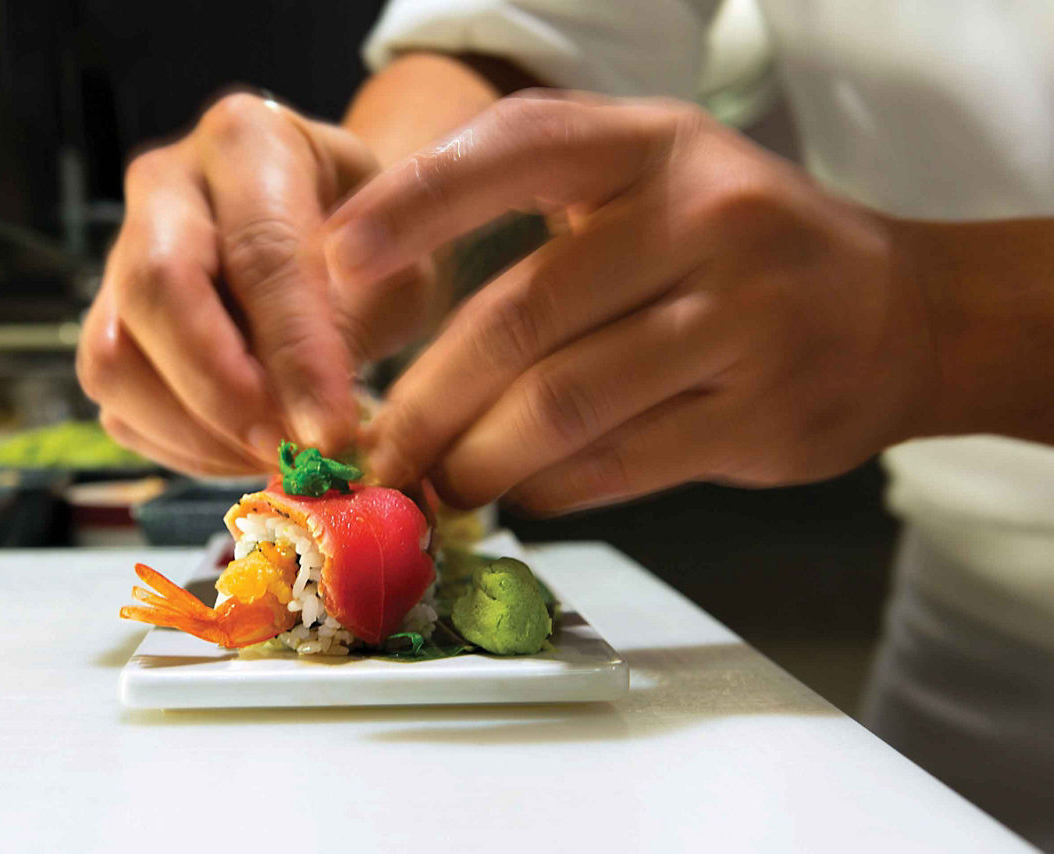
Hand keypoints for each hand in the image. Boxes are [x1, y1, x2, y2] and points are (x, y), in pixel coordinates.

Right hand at [77, 93, 432, 474]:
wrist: (338, 235)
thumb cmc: (377, 246)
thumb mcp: (400, 268)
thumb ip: (357, 324)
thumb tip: (314, 418)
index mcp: (248, 141)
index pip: (259, 252)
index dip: (294, 354)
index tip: (330, 431)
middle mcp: (166, 184)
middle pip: (155, 289)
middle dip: (222, 392)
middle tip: (289, 452)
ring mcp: (122, 254)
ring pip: (115, 359)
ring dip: (196, 433)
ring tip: (277, 458)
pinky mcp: (110, 323)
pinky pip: (119, 404)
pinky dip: (182, 448)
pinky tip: (247, 452)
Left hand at [324, 93, 936, 511]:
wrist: (896, 312)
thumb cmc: (735, 241)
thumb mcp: (652, 175)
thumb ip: (533, 197)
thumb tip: (379, 287)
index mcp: (656, 145)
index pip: (520, 151)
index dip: (419, 203)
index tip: (337, 260)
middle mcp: (706, 220)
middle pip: (526, 316)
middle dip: (432, 398)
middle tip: (380, 448)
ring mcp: (745, 320)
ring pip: (569, 404)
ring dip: (481, 458)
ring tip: (439, 484)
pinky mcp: (764, 413)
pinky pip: (623, 465)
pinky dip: (551, 489)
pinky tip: (522, 494)